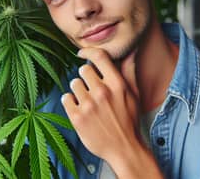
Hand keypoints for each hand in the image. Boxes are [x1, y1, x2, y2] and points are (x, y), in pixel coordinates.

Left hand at [61, 47, 139, 162]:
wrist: (124, 149)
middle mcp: (102, 92)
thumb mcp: (134, 93)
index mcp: (117, 84)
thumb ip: (129, 70)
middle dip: (86, 76)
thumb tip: (130, 50)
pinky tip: (79, 108)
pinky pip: (65, 98)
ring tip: (87, 101)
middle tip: (92, 87)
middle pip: (83, 69)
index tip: (82, 54)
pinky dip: (70, 102)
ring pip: (74, 83)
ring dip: (78, 90)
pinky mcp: (77, 118)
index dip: (88, 52)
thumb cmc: (129, 119)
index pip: (99, 56)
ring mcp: (88, 106)